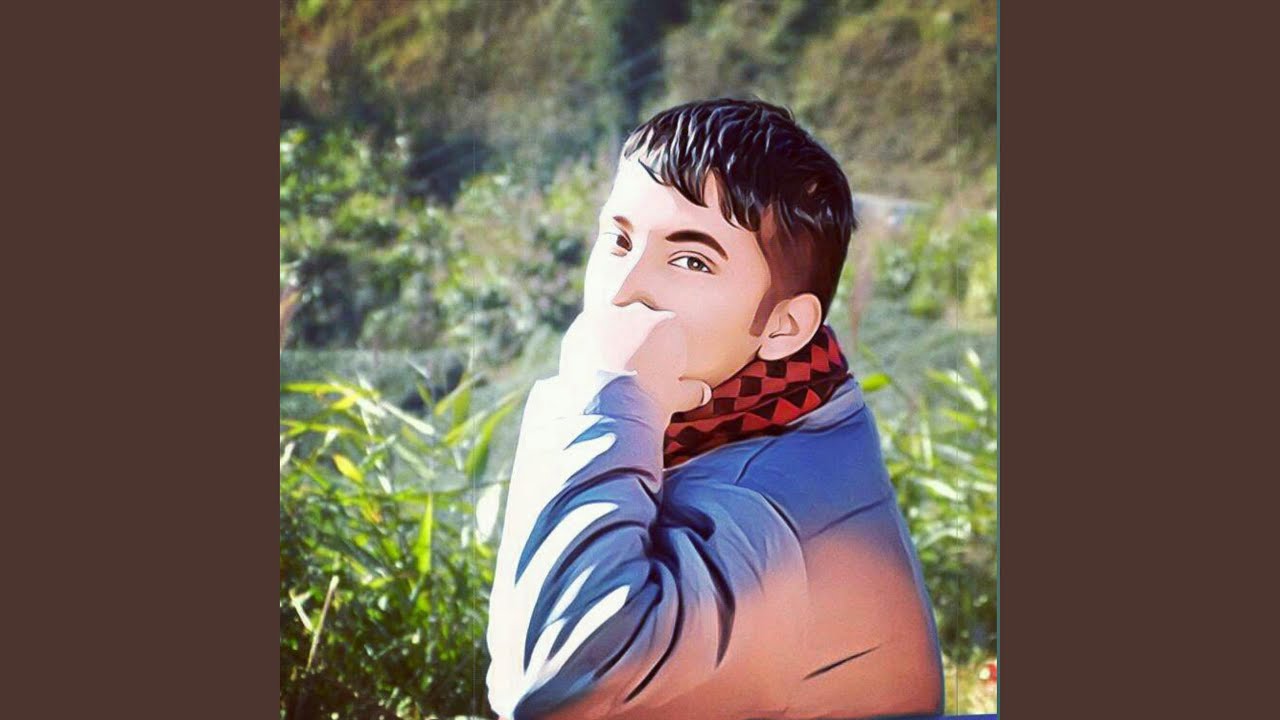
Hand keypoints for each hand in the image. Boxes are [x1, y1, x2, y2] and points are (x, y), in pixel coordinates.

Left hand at [559, 303, 711, 421]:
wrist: (610, 411)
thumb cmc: (650, 402)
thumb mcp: (677, 398)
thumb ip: (691, 391)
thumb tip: (704, 394)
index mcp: (666, 323)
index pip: (667, 327)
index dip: (661, 348)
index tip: (656, 368)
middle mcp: (636, 311)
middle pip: (638, 316)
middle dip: (636, 337)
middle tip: (631, 367)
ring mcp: (604, 316)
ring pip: (609, 320)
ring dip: (610, 338)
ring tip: (609, 369)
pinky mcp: (579, 329)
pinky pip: (585, 333)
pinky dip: (588, 346)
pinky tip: (590, 369)